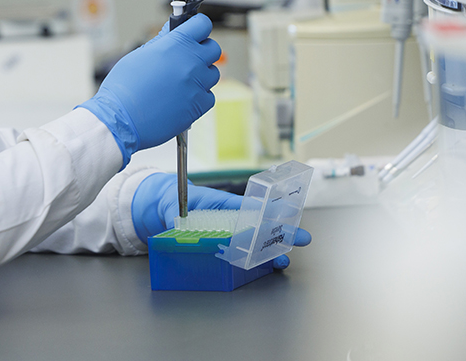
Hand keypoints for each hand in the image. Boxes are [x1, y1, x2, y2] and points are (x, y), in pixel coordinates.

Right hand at [78, 14, 219, 166]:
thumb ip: (161, 42)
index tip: (193, 32)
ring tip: (180, 82)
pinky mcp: (199, 106)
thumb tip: (172, 31)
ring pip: (212, 73)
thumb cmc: (123, 88)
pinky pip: (209, 96)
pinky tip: (181, 98)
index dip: (197, 27)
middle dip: (202, 51)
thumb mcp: (139, 55)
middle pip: (213, 49)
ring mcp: (197, 85)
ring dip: (201, 75)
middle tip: (187, 58)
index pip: (202, 24)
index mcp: (175, 45)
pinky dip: (198, 97)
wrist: (120, 120)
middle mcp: (190, 62)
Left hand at [130, 173, 312, 268]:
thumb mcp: (172, 204)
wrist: (164, 206)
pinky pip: (245, 253)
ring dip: (273, 249)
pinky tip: (271, 266)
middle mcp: (229, 218)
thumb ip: (176, 213)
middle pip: (258, 225)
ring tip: (286, 259)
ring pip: (256, 241)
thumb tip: (178, 224)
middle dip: (280, 231)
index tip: (280, 215)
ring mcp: (229, 232)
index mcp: (220, 203)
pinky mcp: (225, 245)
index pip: (243, 207)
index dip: (261, 212)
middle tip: (301, 237)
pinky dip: (259, 260)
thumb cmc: (173, 199)